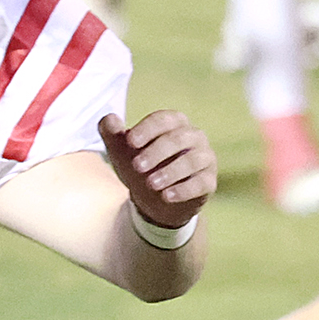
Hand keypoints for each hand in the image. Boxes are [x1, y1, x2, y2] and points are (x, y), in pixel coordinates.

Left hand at [98, 109, 215, 228]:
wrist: (154, 200)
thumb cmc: (140, 166)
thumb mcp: (121, 151)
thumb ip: (112, 133)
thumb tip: (108, 119)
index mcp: (174, 122)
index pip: (163, 119)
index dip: (147, 129)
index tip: (130, 141)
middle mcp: (194, 136)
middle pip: (178, 138)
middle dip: (156, 152)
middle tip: (137, 166)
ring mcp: (205, 158)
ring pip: (193, 160)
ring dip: (170, 172)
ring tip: (151, 184)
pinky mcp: (209, 181)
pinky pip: (202, 183)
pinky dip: (184, 190)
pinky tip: (167, 196)